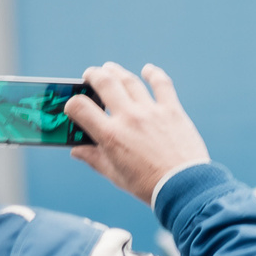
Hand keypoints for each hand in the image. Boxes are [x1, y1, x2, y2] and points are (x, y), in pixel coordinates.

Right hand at [64, 63, 209, 203]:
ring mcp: (151, 111)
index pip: (80, 107)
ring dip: (116, 71)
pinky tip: (147, 70)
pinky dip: (153, 74)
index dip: (72, 104)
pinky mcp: (171, 110)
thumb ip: (94, 159)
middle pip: (104, 83)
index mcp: (111, 136)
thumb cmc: (147, 185)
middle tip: (90, 75)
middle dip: (93, 75)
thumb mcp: (115, 175)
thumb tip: (76, 150)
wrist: (184, 187)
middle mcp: (129, 118)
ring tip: (110, 69)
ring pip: (129, 80)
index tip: (74, 106)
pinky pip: (161, 84)